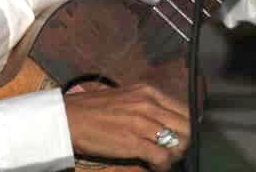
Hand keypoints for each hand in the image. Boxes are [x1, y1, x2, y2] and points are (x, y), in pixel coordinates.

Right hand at [63, 83, 190, 170]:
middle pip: (186, 127)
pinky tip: (154, 166)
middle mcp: (148, 104)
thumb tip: (165, 121)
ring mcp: (141, 122)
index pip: (185, 110)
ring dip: (174, 155)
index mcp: (148, 92)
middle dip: (183, 142)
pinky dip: (162, 166)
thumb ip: (147, 106)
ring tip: (163, 159)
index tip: (180, 137)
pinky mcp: (133, 141)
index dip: (186, 127)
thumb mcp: (126, 97)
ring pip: (179, 142)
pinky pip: (162, 157)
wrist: (68, 118)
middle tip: (172, 151)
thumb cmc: (93, 109)